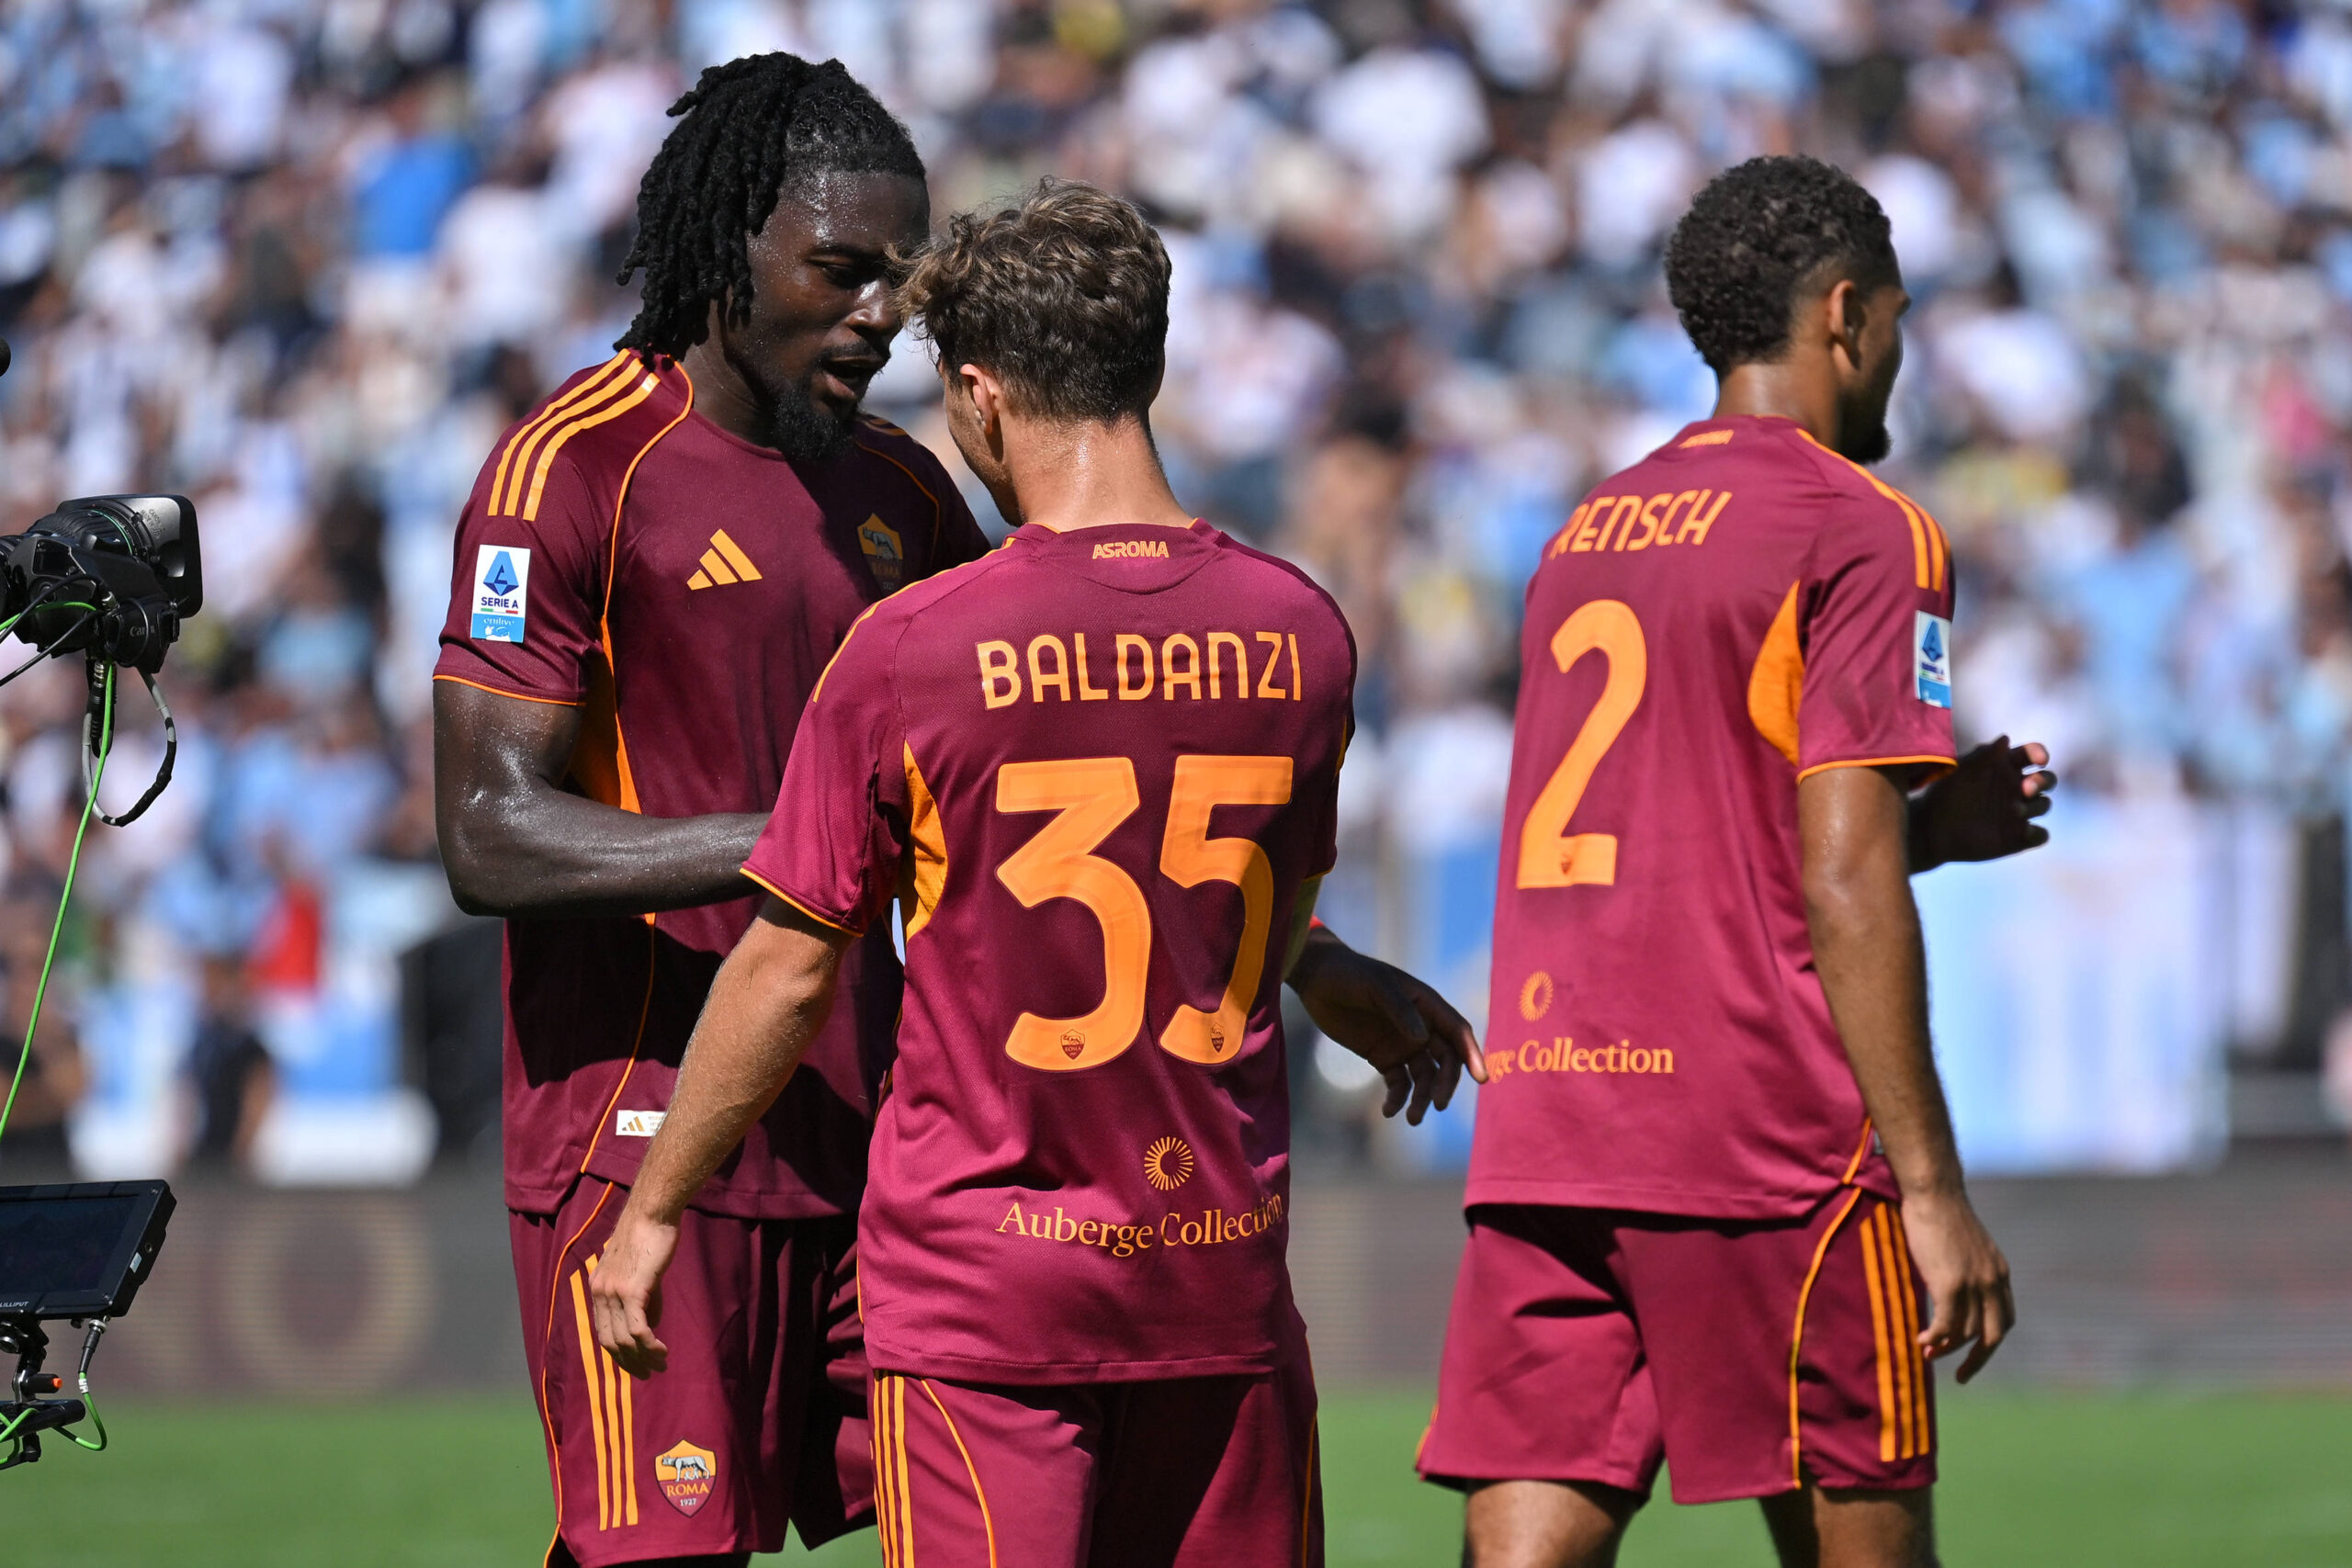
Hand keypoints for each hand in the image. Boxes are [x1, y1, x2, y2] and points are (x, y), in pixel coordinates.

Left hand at [588, 1207, 679, 1378]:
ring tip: (661, 1365)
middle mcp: (600, 1293)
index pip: (603, 1331)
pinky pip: (638, 1329)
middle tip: (649, 1373)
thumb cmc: (649, 1236)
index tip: (636, 1364)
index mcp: (598, 1288)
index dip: (619, 1353)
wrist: (651, 1213)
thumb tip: (649, 1327)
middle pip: (610, 1341)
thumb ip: (643, 1300)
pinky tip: (662, 1351)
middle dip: (629, 1363)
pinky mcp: (632, 1290)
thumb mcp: (641, 1272)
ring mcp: (614, 1292)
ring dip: (643, 1357)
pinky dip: (649, 1345)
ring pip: (625, 1339)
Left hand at [1288, 932, 1485, 1123]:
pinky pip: (1399, 1083)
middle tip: (1437, 1105)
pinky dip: (1397, 1098)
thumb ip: (1400, 1009)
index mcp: (1427, 1004)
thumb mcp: (1376, 985)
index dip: (1472, 1054)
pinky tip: (1388, 1111)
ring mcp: (1403, 1044)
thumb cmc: (1350, 974)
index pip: (1458, 1032)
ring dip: (1422, 1098)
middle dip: (1445, 1084)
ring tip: (1411, 1119)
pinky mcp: (1383, 1057)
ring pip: (1424, 1077)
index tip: (1481, 1078)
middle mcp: (1421, 1026)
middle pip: (1445, 1060)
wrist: (1317, 979)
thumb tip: (1422, 1040)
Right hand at [1898, 1189, 2013, 1382]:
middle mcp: (1993, 1282)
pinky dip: (1935, 1339)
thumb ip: (1966, 1269)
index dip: (1990, 1340)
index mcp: (1999, 1273)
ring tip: (1927, 1352)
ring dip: (1947, 1348)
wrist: (1934, 1192)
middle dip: (1978, 1360)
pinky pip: (1946, 1326)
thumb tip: (1950, 1289)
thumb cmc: (1940, 1212)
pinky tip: (1921, 1341)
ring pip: (1967, 1333)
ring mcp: (1974, 1284)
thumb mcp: (1964, 1246)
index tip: (1973, 1352)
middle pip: (1994, 1335)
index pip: (2005, 1318)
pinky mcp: (1951, 1285)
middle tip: (1961, 1376)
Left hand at [1912, 737, 2055, 868]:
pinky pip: (2040, 834)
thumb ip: (1983, 755)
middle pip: (2046, 780)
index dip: (2040, 753)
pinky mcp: (2018, 837)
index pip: (2031, 754)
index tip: (2040, 759)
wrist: (1931, 829)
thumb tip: (2005, 738)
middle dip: (2043, 781)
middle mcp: (2016, 788)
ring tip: (2013, 810)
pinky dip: (2037, 833)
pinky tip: (2023, 832)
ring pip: (2044, 804)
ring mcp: (2019, 812)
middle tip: (2025, 788)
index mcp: (2004, 766)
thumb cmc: (1944, 793)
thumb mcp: (1961, 771)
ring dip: (2035, 806)